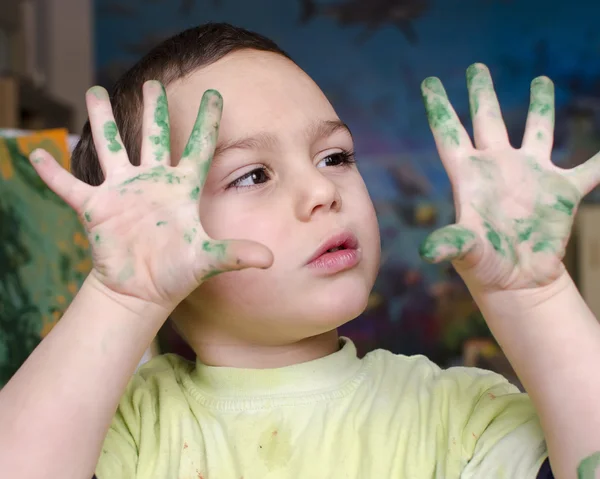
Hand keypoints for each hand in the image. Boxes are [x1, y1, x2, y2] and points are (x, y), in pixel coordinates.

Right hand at [30, 82, 272, 308]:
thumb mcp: (207, 260)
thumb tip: (269, 259)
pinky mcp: (96, 208)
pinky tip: (36, 154)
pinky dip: (52, 173)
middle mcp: (153, 182)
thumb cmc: (176, 274)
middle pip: (153, 137)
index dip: (207, 120)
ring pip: (111, 148)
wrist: (141, 291)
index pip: (198, 147)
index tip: (216, 93)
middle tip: (153, 82)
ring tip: (95, 91)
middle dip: (153, 109)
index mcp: (181, 189)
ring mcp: (123, 192)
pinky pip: (69, 187)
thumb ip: (235, 254)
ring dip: (102, 122)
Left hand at [419, 63, 598, 290]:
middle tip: (476, 66)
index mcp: (470, 176)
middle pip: (489, 120)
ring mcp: (531, 176)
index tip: (429, 83)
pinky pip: (590, 168)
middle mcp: (498, 168)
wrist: (519, 282)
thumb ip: (452, 244)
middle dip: (482, 92)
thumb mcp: (467, 252)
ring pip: (538, 131)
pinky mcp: (562, 192)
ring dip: (541, 107)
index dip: (441, 108)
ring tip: (541, 80)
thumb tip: (428, 252)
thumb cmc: (486, 267)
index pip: (450, 133)